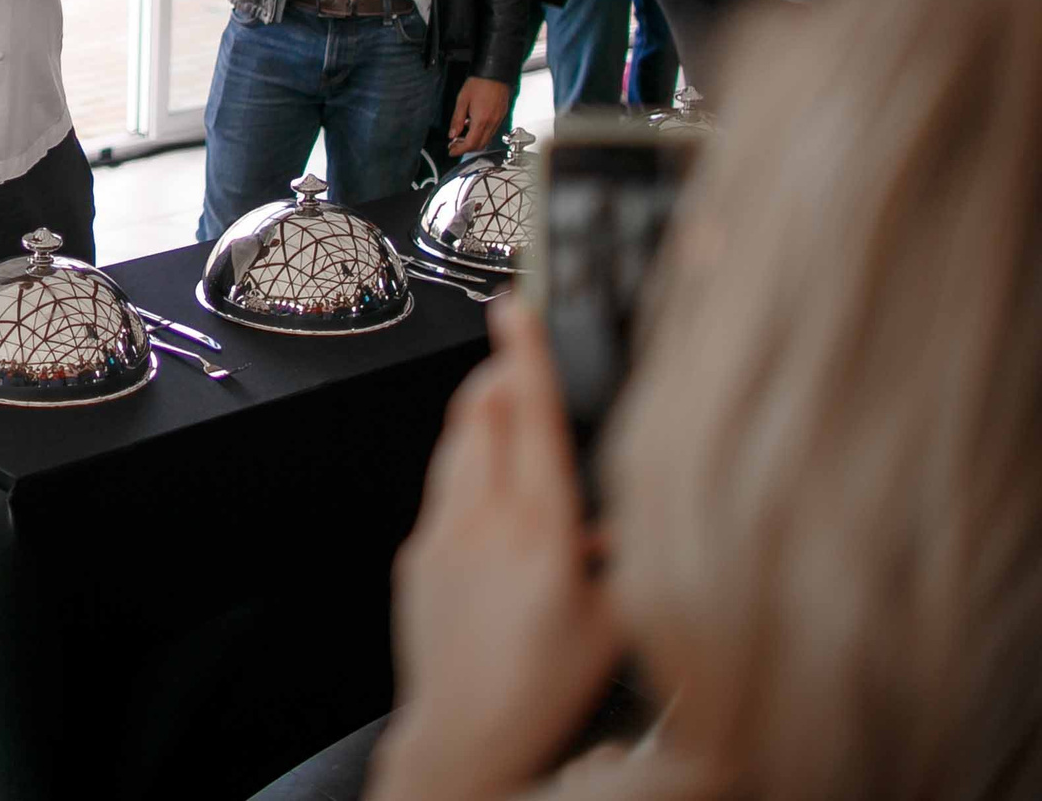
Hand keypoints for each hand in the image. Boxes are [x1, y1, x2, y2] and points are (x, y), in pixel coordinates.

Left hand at [368, 301, 620, 800]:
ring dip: (480, 414)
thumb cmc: (543, 689)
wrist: (464, 736)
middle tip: (518, 349)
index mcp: (541, 532)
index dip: (524, 354)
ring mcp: (441, 535)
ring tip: (503, 402)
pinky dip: (465, 470)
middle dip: (501, 372)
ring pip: (457, 445)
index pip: (532, 419)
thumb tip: (627, 513)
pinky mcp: (415, 554)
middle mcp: (484, 522)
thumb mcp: (614, 624)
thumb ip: (623, 557)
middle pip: (485, 414)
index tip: (516, 306)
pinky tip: (487, 490)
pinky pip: (441, 491)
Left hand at [447, 76, 510, 156]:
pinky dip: (482, 134)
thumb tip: (452, 134)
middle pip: (480, 145)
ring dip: (474, 142)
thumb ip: (457, 119)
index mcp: (481, 120)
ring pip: (487, 140)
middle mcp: (492, 123)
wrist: (495, 72)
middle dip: (466, 148)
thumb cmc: (479, 82)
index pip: (470, 144)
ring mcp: (498, 120)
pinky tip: (473, 126)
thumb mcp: (462, 100)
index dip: (459, 150)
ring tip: (462, 135)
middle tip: (455, 145)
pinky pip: (492, 132)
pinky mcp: (501, 116)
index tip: (452, 151)